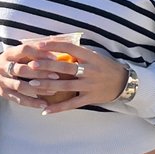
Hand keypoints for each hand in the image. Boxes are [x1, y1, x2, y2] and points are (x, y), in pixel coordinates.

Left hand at [0, 40, 127, 112]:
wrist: (124, 82)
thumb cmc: (104, 66)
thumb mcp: (93, 55)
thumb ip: (76, 52)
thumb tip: (53, 42)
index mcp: (90, 56)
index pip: (69, 47)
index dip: (53, 45)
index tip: (38, 45)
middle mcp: (89, 70)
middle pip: (65, 67)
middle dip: (47, 66)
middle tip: (30, 65)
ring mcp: (89, 85)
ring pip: (65, 86)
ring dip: (48, 85)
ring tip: (32, 84)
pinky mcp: (90, 98)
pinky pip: (72, 104)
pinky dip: (58, 108)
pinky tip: (45, 111)